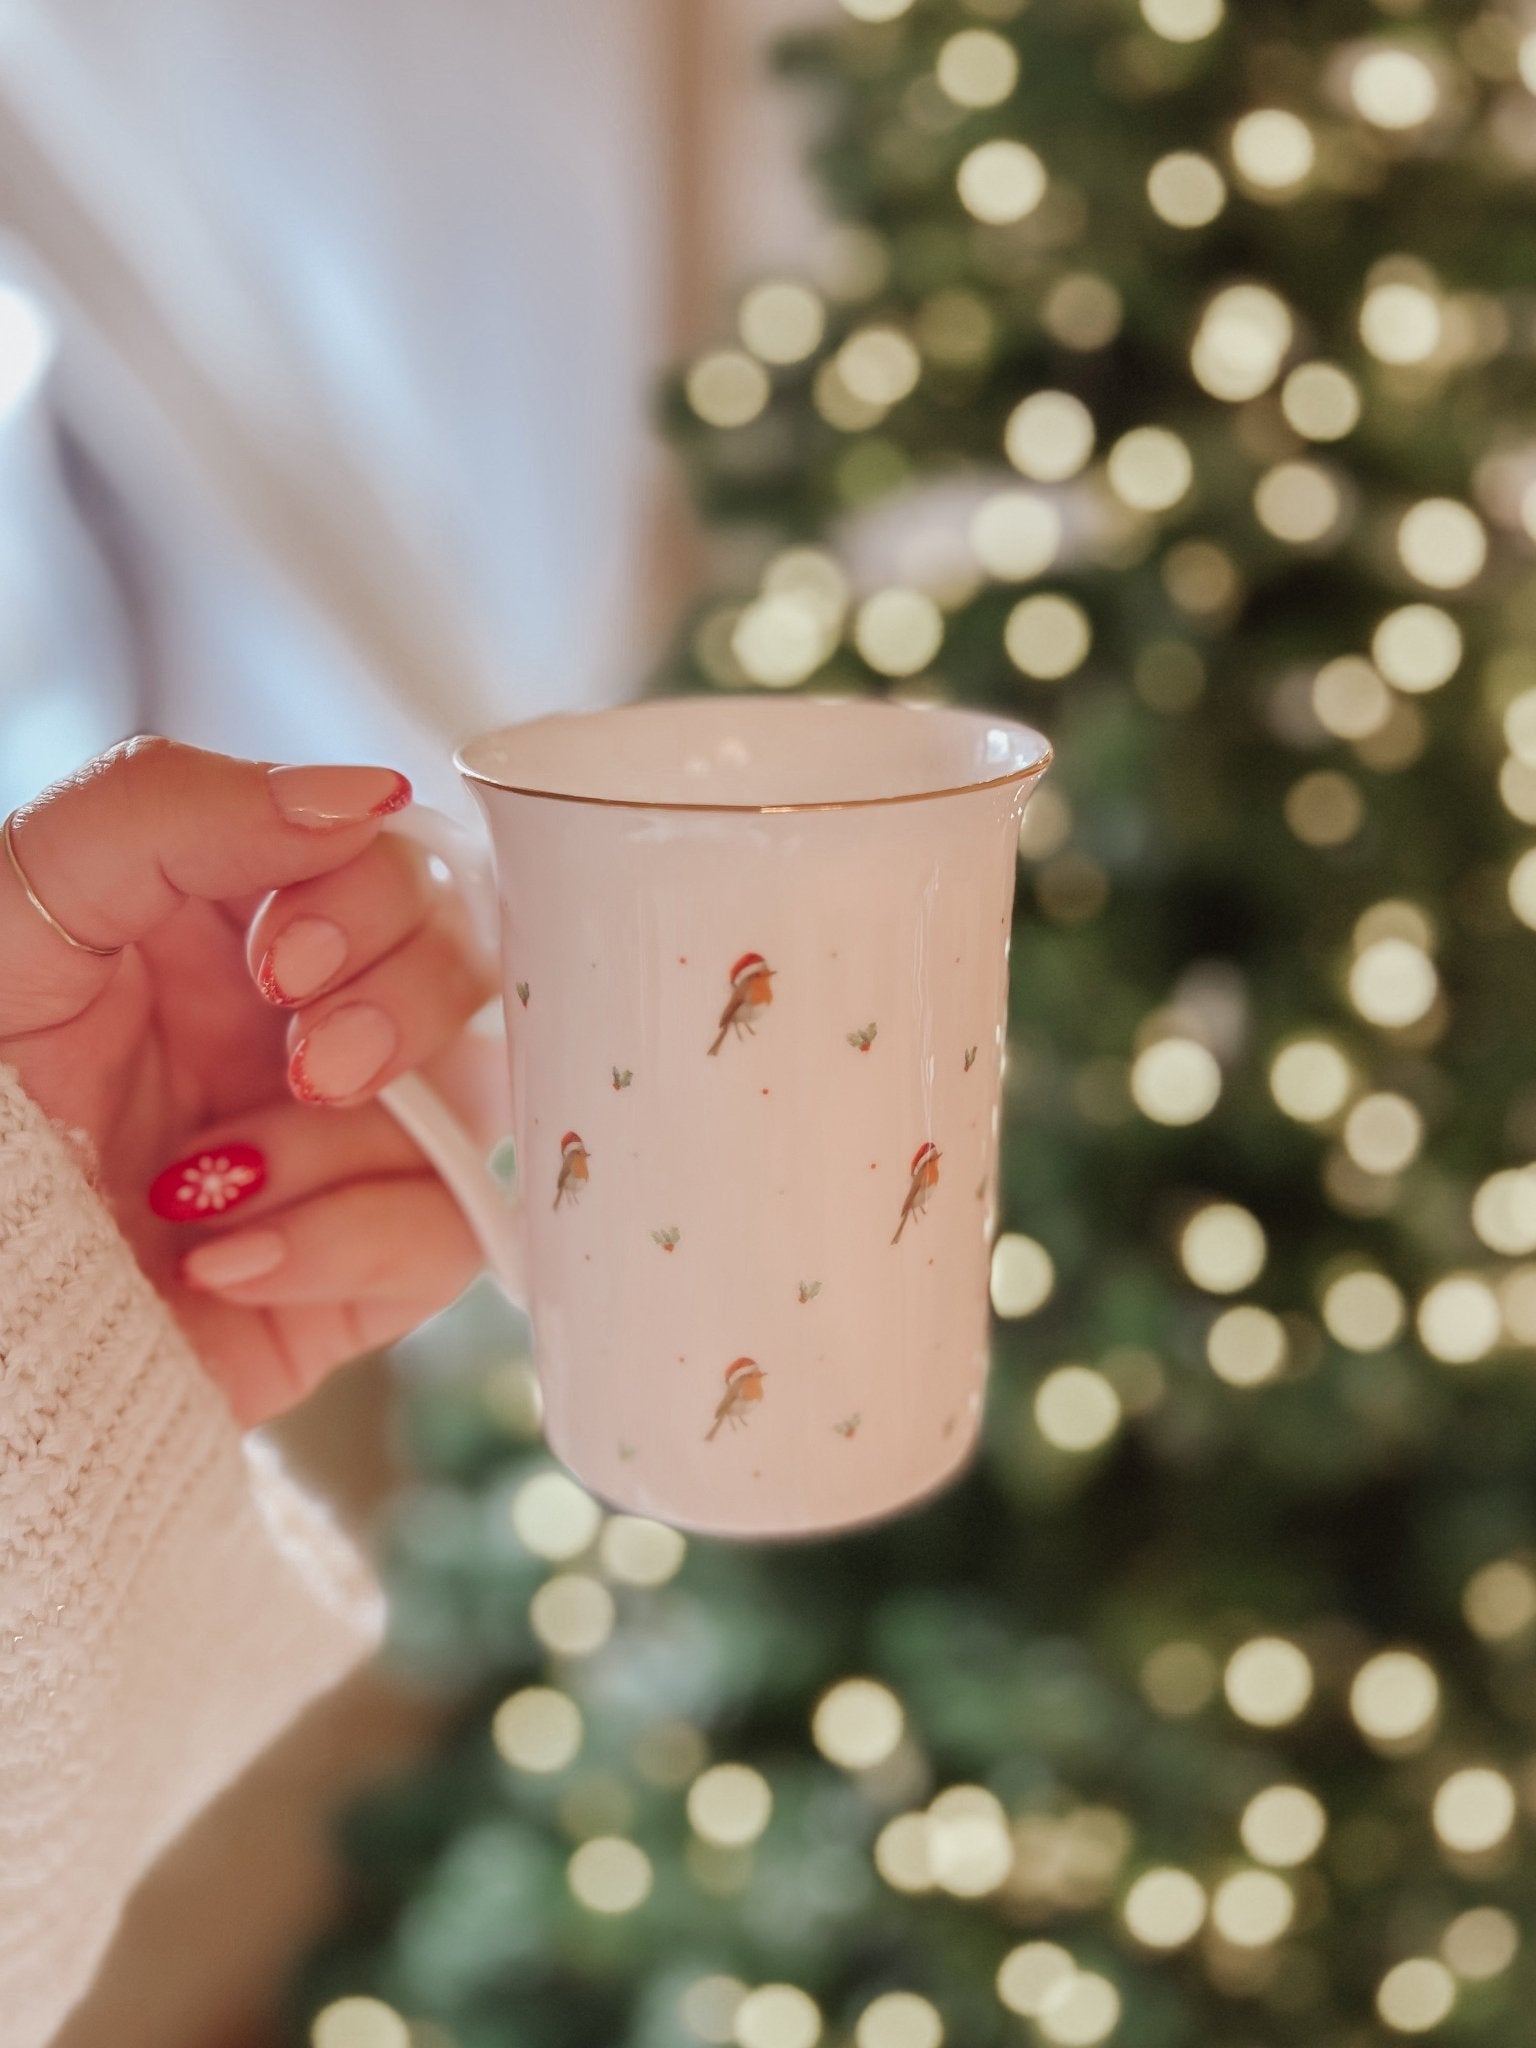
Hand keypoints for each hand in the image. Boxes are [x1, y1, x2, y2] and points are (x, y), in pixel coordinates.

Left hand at [1, 737, 505, 1424]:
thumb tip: (369, 796)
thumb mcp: (34, 897)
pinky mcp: (354, 1270)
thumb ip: (182, 808)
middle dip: (402, 1013)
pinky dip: (348, 1245)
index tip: (282, 962)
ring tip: (208, 1187)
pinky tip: (225, 1261)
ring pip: (470, 1106)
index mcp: (237, 924)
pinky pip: (449, 1238)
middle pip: (467, 971)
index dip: (373, 905)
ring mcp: (337, 1149)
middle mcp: (302, 1027)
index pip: (396, 866)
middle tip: (308, 1067)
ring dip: (345, 1146)